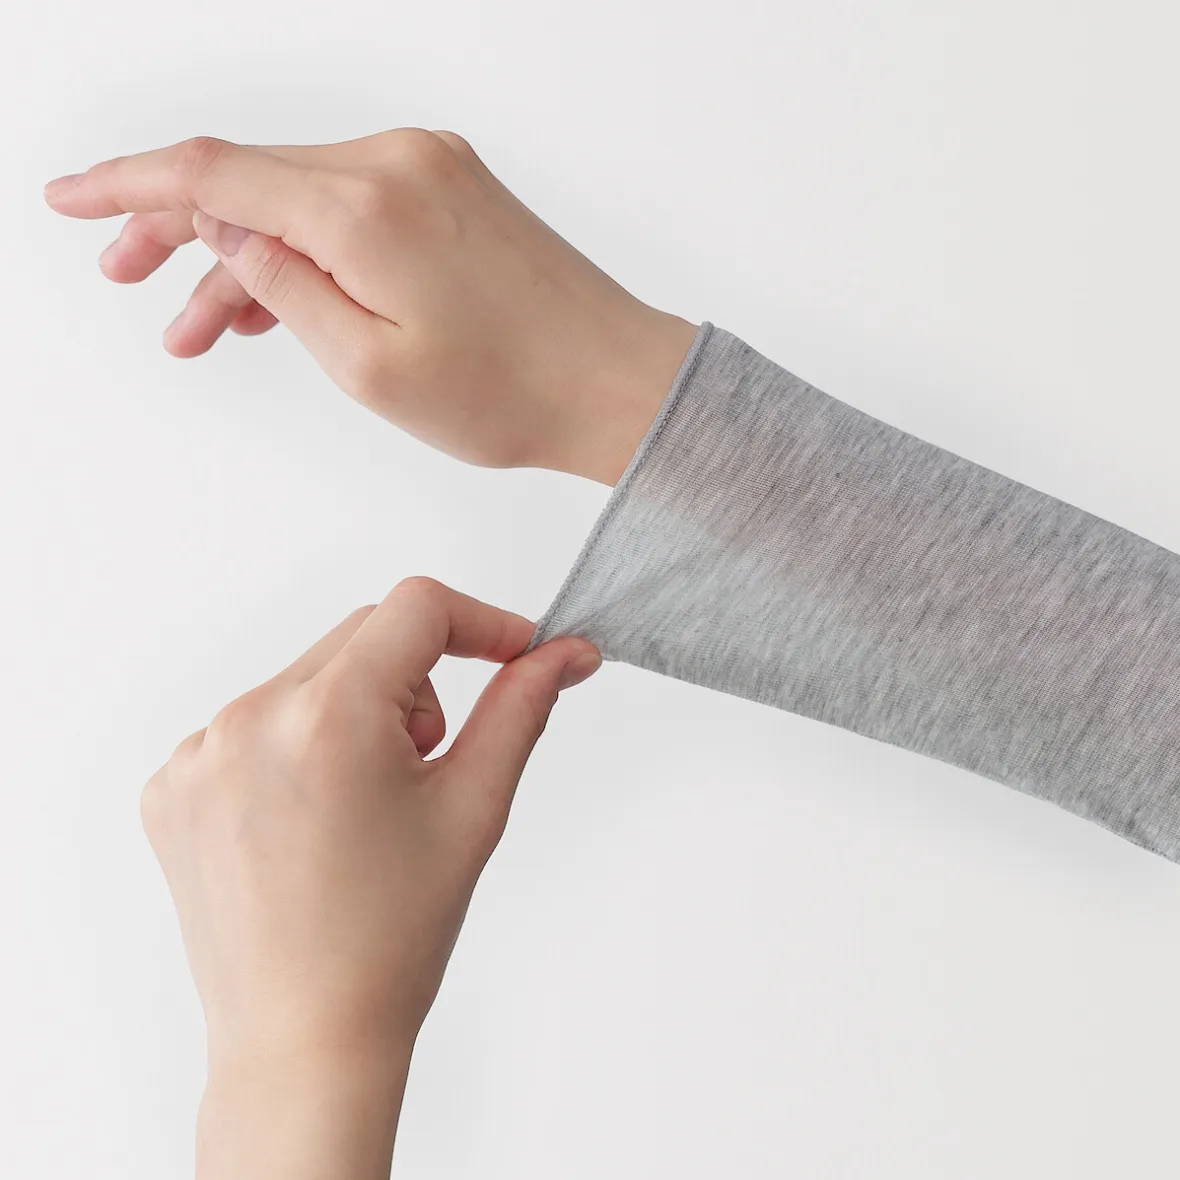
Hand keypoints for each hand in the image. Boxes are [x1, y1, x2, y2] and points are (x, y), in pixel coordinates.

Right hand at [44, 129, 697, 483]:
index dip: (127, 186)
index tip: (65, 202)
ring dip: (240, 253)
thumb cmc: (511, 393)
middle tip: (127, 282)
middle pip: (248, 175)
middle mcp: (395, 162)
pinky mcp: (449, 187)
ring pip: (296, 194)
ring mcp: (427, 167)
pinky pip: (347, 202)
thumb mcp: (368, 366)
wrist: (615, 382)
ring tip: (195, 332)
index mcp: (365, 206)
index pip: (211, 173)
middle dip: (174, 229)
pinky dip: (303, 246)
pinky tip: (269, 300)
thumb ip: (280, 288)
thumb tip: (221, 232)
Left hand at [139, 577, 600, 1178]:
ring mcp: (200, 752)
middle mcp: (249, 720)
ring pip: (310, 679)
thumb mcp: (474, 807)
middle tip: (425, 769)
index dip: (482, 623)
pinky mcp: (174, 783)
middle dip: (415, 686)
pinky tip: (311, 823)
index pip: (418, 607)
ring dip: (354, 715)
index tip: (515, 655)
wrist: (305, 1037)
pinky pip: (255, 722)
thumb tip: (563, 654)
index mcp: (329, 718)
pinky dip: (297, 748)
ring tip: (361, 810)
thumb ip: (522, 708)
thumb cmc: (391, 939)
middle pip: (363, 638)